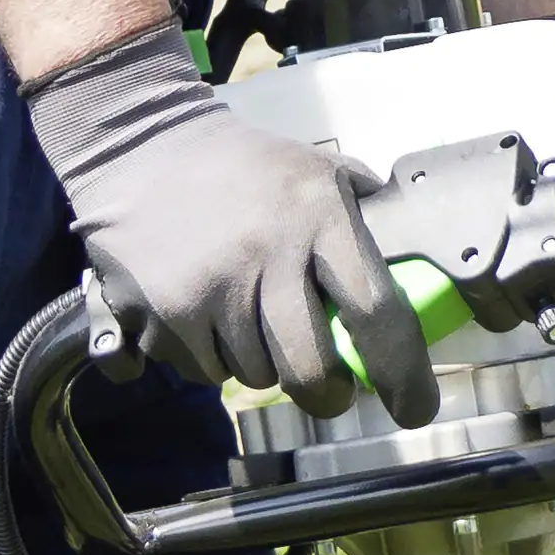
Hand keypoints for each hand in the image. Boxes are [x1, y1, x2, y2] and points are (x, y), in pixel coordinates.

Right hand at [26, 24, 440, 426]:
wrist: (139, 147)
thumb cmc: (244, 166)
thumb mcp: (318, 171)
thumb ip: (364, 219)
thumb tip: (416, 273)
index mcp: (319, 215)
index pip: (377, 312)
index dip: (404, 373)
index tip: (414, 407)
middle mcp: (267, 253)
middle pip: (312, 370)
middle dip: (329, 395)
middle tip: (331, 391)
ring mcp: (211, 287)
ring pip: (256, 376)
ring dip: (263, 364)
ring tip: (251, 317)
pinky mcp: (164, 313)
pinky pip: (205, 371)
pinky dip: (213, 357)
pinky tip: (207, 312)